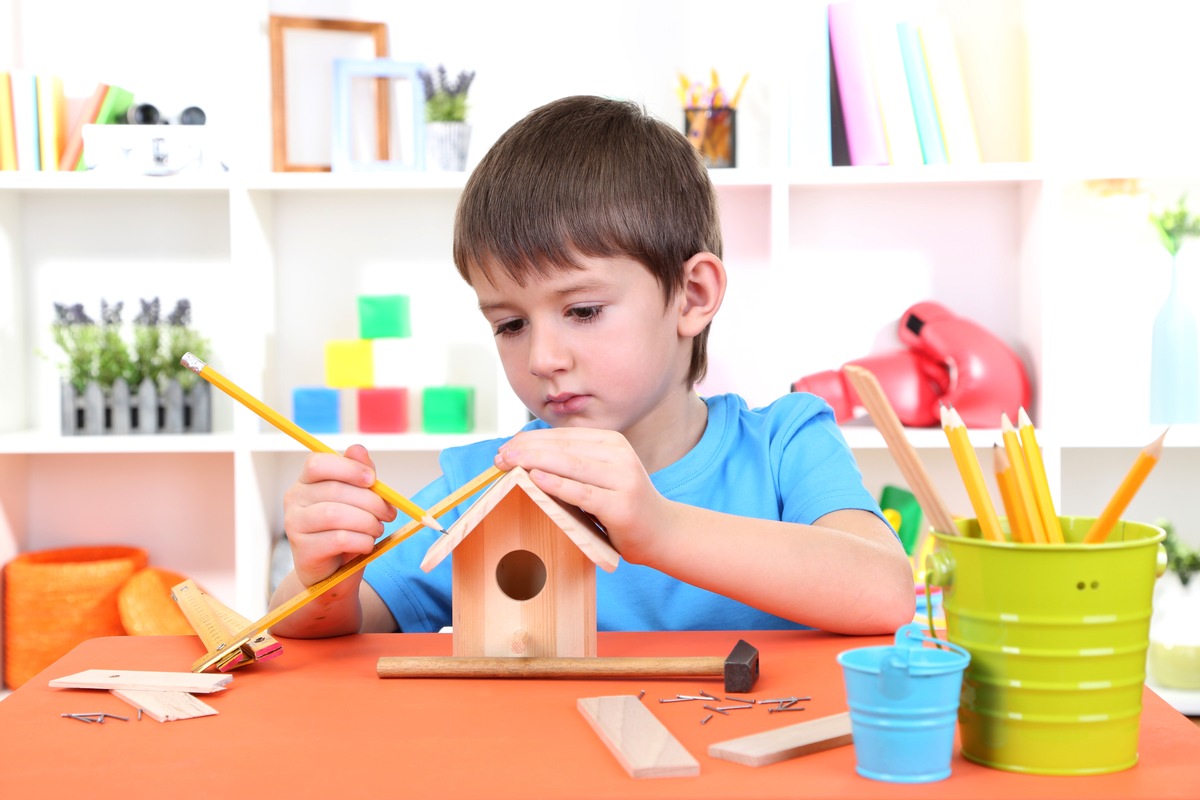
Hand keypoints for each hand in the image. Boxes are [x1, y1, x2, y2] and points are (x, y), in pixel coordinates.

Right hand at [283, 444, 397, 586]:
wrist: (334, 573)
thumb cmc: (347, 529)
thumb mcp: (357, 499)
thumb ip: (359, 474)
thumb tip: (358, 449)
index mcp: (306, 481)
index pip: (317, 463)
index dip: (348, 468)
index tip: (373, 480)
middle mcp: (294, 499)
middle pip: (334, 490)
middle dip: (371, 501)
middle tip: (389, 513)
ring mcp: (294, 525)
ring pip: (335, 515)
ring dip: (367, 522)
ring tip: (377, 529)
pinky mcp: (303, 550)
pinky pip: (338, 539)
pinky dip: (362, 541)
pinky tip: (367, 544)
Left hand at [494, 428, 667, 562]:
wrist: (661, 532)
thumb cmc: (621, 505)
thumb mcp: (600, 475)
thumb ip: (572, 464)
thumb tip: (523, 456)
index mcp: (612, 442)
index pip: (563, 436)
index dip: (531, 440)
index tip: (504, 448)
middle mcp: (619, 454)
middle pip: (564, 448)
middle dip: (526, 450)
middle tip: (498, 457)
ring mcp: (623, 478)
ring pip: (570, 465)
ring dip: (534, 462)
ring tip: (508, 463)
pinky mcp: (621, 505)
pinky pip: (582, 492)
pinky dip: (557, 484)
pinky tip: (535, 479)